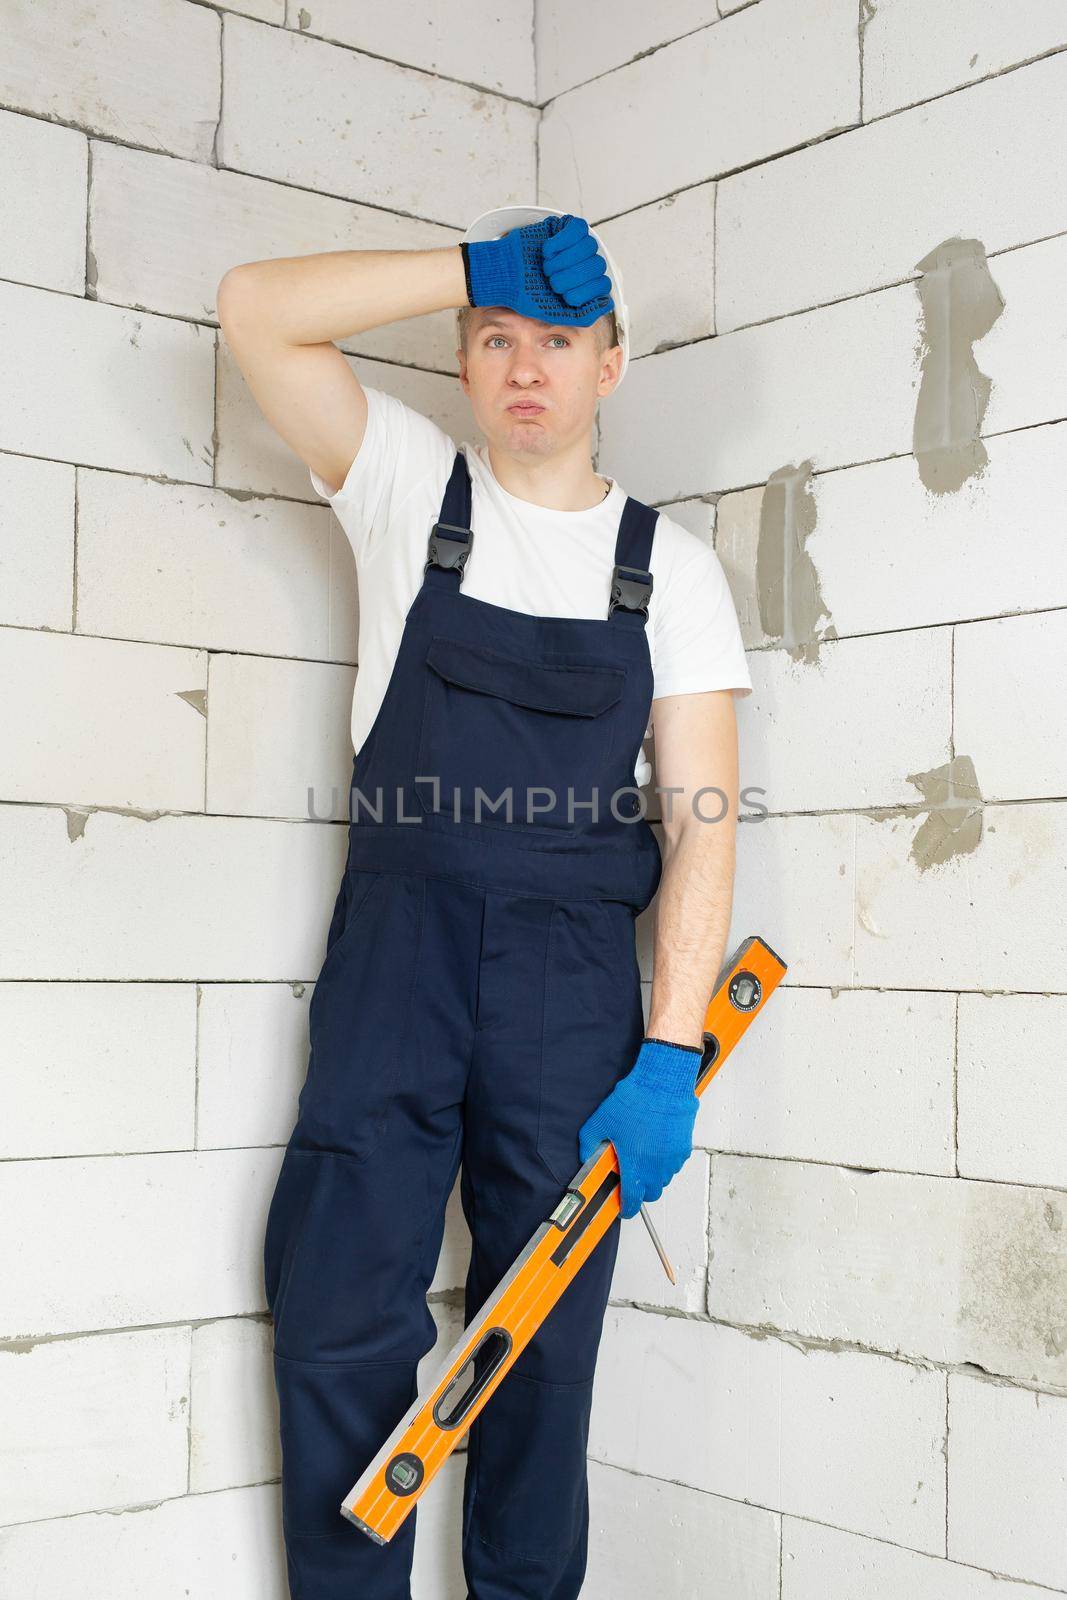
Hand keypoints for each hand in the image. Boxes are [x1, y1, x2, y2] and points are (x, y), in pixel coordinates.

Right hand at [463, 213, 613, 326]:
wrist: (505, 276)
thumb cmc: (527, 295)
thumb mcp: (557, 314)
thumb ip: (585, 314)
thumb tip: (607, 303)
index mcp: (584, 285)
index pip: (602, 284)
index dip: (583, 291)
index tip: (564, 296)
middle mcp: (583, 264)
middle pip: (596, 265)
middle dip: (571, 277)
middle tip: (551, 280)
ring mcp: (575, 245)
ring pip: (589, 246)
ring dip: (564, 259)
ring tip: (547, 266)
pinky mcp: (565, 228)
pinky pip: (578, 228)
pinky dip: (562, 240)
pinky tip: (548, 250)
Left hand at [577, 1038, 700, 1218]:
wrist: (661, 1084)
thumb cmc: (635, 1101)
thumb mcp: (599, 1123)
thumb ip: (588, 1145)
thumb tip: (586, 1156)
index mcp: (636, 1166)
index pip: (632, 1201)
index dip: (626, 1208)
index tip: (622, 1207)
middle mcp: (657, 1168)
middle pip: (650, 1193)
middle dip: (640, 1189)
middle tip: (629, 1174)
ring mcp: (672, 1159)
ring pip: (663, 1179)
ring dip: (652, 1174)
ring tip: (641, 1153)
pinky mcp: (683, 1148)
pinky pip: (672, 1164)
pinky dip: (664, 1161)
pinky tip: (654, 1143)